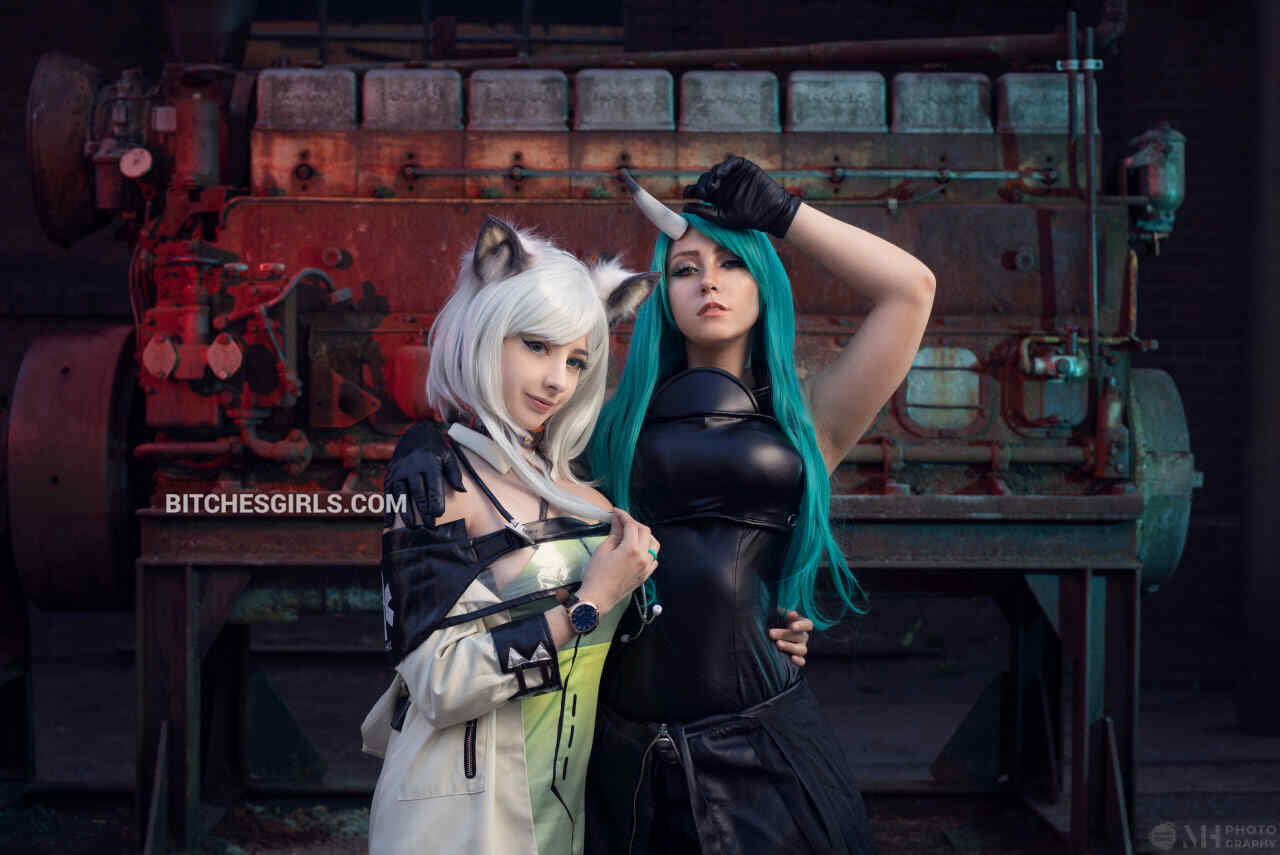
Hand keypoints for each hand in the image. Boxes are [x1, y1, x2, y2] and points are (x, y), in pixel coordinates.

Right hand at [384, 421, 464, 528]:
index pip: (432, 485)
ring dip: (405, 511)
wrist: (414, 436)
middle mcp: (411, 467)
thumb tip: (462, 491)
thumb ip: (455, 474)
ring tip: (411, 526)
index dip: (435, 500)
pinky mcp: (389, 476)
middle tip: (430, 525)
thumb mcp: (448, 457)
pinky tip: (390, 524)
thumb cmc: (436, 450)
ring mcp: (398, 471)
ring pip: (401, 494)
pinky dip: (389, 509)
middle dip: (423, 510)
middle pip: (417, 491)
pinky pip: (388, 494)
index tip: (439, 514)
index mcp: (428, 462)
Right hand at [578, 508, 658, 612]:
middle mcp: (643, 557)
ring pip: (654, 544)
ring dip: (645, 536)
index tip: (616, 512)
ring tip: (632, 534)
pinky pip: (654, 558)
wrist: (598, 597)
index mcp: (631, 549)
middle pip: (645, 531)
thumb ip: (614, 533)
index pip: (631, 525)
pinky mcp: (645, 575)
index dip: (624, 516)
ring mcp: (646, 567)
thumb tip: (617, 520)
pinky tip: (639, 549)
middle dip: (634, 524)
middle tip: (622, 522)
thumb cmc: (596, 574)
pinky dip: (649, 550)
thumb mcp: (603, 550)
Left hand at [681, 156, 801, 238]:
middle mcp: (722, 184)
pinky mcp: (743, 167)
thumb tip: (685, 207)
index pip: (699, 190)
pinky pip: (730, 162)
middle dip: (702, 185)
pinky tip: (720, 174)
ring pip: (716, 170)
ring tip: (713, 187)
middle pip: (705, 179)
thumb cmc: (747, 218)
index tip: (686, 195)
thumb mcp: (722, 217)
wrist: (770, 211)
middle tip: (704, 194)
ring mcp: (732, 175)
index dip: (691, 190)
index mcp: (716, 196)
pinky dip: (724, 166)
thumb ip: (704, 212)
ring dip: (712, 177)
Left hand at [768, 610, 812, 665]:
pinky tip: (791, 659)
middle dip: (785, 634)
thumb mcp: (780, 615)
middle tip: (771, 633)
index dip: (801, 625)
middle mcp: (804, 637)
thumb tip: (790, 612)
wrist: (772, 634)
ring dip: (789, 647)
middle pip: (800, 637)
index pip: (808, 625)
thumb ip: (784, 612)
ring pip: (801, 649)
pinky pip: (802, 661)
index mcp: (802, 624)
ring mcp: (802, 648)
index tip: (792, 626)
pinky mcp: (798, 658)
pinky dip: (798, 661)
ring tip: (777, 644)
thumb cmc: (777, 622)